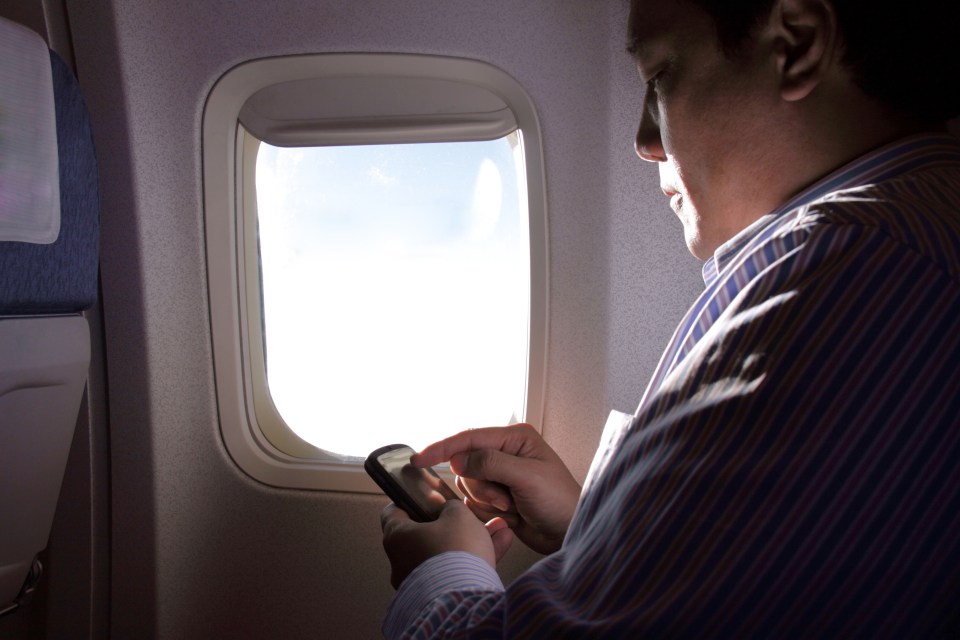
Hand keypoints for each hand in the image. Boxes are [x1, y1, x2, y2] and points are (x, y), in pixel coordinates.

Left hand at [380, 500, 512, 588]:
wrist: (465, 598)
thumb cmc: (456, 548)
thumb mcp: (458, 515)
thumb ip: (452, 507)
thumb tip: (450, 510)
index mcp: (397, 537)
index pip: (393, 512)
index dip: (409, 500)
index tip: (426, 496)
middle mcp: (402, 561)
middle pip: (425, 534)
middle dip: (452, 522)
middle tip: (470, 513)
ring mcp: (419, 581)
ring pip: (446, 553)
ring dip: (470, 539)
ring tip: (498, 527)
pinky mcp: (438, 596)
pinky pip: (456, 572)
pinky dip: (475, 559)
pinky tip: (502, 543)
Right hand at [413, 424, 581, 553]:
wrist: (569, 533)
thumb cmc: (558, 501)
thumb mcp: (527, 477)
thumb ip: (491, 463)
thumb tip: (458, 459)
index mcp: (515, 438)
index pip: (469, 438)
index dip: (442, 448)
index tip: (418, 460)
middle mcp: (505, 453)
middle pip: (465, 466)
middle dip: (482, 488)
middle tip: (507, 500)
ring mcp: (499, 476)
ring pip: (468, 486)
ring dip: (486, 502)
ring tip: (512, 508)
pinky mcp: (497, 496)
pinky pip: (473, 503)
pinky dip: (488, 513)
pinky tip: (511, 516)